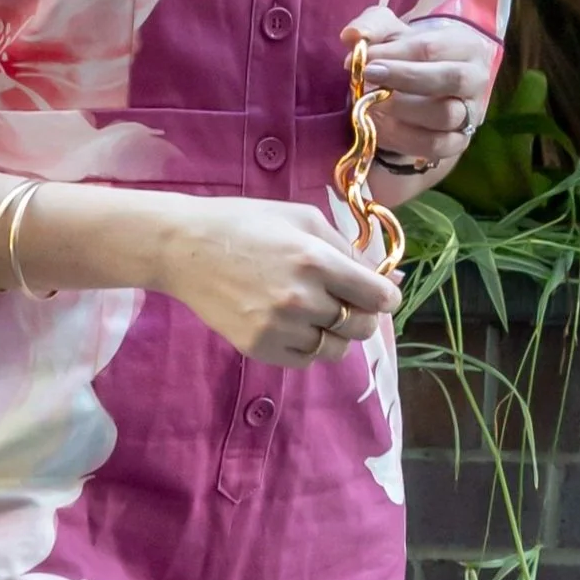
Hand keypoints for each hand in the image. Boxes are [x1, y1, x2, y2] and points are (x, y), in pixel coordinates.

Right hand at [147, 195, 401, 368]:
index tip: (374, 292)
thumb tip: (394, 279)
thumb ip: (350, 249)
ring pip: (337, 349)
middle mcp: (301, 298)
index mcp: (316, 260)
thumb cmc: (246, 223)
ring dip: (334, 332)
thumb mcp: (303, 219)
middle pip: (362, 327)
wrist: (184, 248)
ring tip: (311, 310)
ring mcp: (279, 327)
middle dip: (360, 313)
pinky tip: (289, 322)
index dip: (384, 296)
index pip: (379, 298)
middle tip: (340, 298)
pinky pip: (306, 360)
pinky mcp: (259, 347)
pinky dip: (308, 345)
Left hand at [344, 6, 495, 185]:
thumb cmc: (405, 54)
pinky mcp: (458, 142)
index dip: (395, 53)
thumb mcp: (389, 32)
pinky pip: (435, 146)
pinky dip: (403, 139)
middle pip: (451, 79)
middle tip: (369, 77)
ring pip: (445, 115)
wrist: (417, 88)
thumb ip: (371, 26)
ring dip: (402, 110)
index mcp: (465, 46)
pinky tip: (379, 126)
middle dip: (405, 78)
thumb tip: (352, 36)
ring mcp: (471, 114)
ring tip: (371, 103)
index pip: (432, 46)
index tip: (364, 59)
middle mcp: (476, 79)